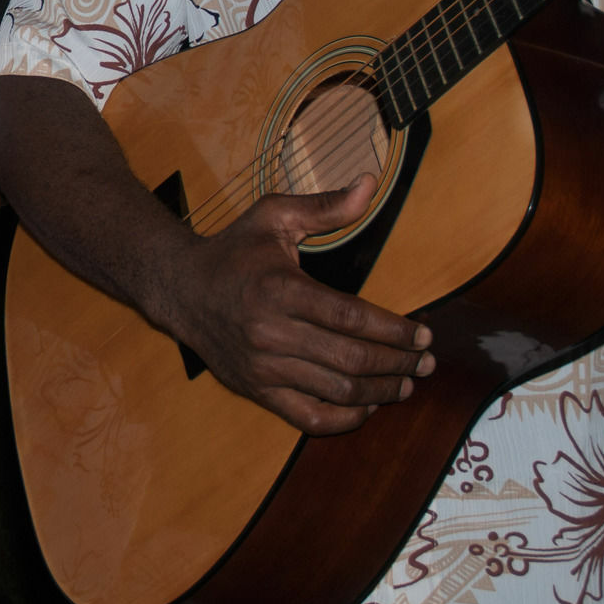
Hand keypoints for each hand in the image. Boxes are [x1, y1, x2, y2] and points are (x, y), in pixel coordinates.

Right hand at [161, 175, 434, 435]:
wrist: (178, 288)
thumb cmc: (232, 251)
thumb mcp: (273, 218)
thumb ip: (325, 206)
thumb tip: (369, 184)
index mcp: (280, 289)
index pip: (352, 317)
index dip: (396, 330)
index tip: (425, 334)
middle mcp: (270, 331)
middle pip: (352, 359)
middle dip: (399, 363)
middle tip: (425, 361)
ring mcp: (262, 366)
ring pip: (337, 391)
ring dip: (381, 391)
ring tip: (406, 383)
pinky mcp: (256, 389)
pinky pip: (309, 417)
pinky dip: (345, 419)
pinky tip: (365, 406)